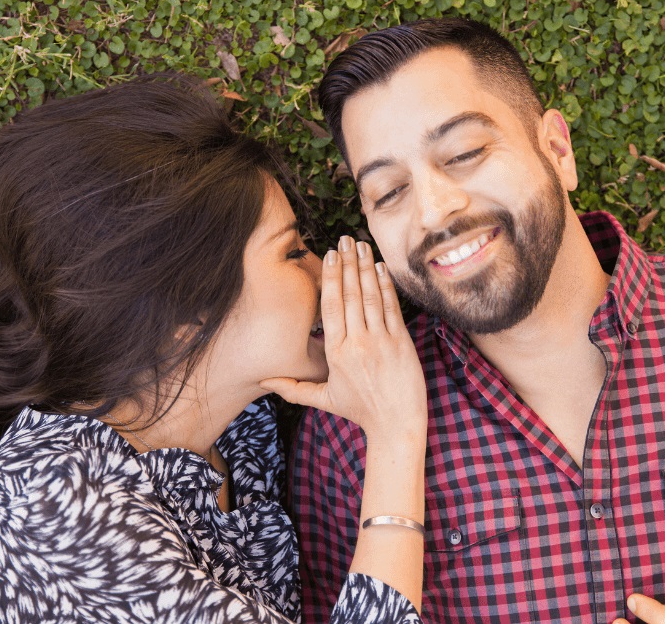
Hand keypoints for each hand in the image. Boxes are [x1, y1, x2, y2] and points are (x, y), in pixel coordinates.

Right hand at [260, 235, 426, 439]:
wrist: (396, 426)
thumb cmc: (360, 412)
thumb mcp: (323, 400)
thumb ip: (292, 388)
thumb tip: (263, 380)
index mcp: (336, 353)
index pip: (331, 307)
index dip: (330, 277)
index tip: (330, 255)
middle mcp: (357, 343)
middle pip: (350, 295)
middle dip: (347, 264)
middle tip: (344, 239)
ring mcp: (381, 341)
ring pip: (371, 297)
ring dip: (366, 268)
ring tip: (361, 245)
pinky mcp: (401, 343)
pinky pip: (392, 309)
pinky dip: (387, 286)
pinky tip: (381, 267)